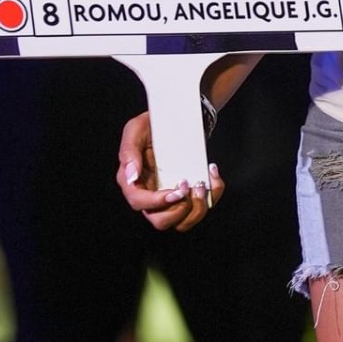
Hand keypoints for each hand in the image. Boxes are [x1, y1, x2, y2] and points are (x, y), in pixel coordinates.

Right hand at [116, 111, 223, 231]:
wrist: (175, 118)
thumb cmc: (152, 126)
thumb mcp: (135, 130)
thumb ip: (129, 151)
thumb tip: (131, 176)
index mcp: (134, 183)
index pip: (139, 203)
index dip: (157, 202)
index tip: (176, 190)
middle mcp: (151, 196)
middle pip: (160, 222)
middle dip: (178, 210)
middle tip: (188, 186)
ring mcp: (171, 198)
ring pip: (182, 223)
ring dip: (196, 209)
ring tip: (201, 184)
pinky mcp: (190, 195)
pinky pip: (202, 207)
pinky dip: (213, 193)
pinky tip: (211, 172)